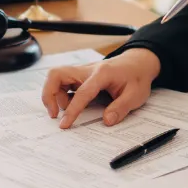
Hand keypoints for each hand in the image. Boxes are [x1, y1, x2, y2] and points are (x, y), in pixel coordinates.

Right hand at [41, 48, 160, 128]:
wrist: (137, 64)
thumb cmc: (136, 77)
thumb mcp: (136, 95)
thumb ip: (121, 108)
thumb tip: (107, 120)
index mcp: (102, 73)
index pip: (82, 92)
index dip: (72, 110)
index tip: (65, 124)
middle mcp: (88, 70)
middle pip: (57, 74)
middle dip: (49, 95)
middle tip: (54, 113)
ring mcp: (82, 72)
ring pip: (56, 77)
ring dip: (54, 95)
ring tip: (67, 109)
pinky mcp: (79, 76)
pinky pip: (62, 82)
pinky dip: (60, 94)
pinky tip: (70, 104)